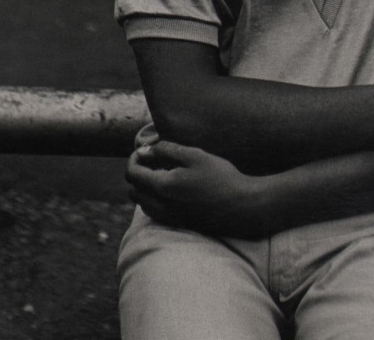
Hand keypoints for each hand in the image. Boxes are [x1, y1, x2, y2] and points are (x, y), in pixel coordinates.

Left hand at [125, 141, 263, 237]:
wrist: (242, 207)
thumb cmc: (221, 177)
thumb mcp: (195, 155)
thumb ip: (167, 151)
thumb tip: (144, 151)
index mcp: (162, 187)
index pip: (131, 173)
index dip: (134, 158)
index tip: (145, 149)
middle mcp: (161, 206)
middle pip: (132, 190)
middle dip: (137, 172)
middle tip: (153, 159)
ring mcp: (169, 218)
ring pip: (142, 203)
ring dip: (145, 187)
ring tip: (163, 172)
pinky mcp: (177, 224)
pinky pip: (153, 212)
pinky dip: (154, 199)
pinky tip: (172, 188)